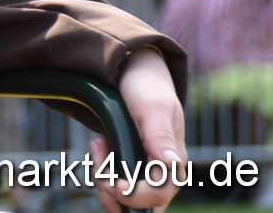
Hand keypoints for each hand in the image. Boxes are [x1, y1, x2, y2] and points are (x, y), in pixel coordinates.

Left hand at [92, 46, 184, 210]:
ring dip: (103, 180)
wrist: (135, 73)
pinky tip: (99, 144)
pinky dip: (101, 171)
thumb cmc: (147, 88)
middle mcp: (162, 173)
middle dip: (113, 193)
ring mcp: (145, 170)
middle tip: (98, 160)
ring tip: (98, 146)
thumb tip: (170, 165)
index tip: (113, 183)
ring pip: (124, 199)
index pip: (157, 196)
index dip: (134, 196)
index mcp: (173, 164)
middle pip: (141, 206)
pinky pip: (114, 183)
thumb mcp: (151, 107)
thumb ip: (160, 136)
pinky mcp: (129, 164)